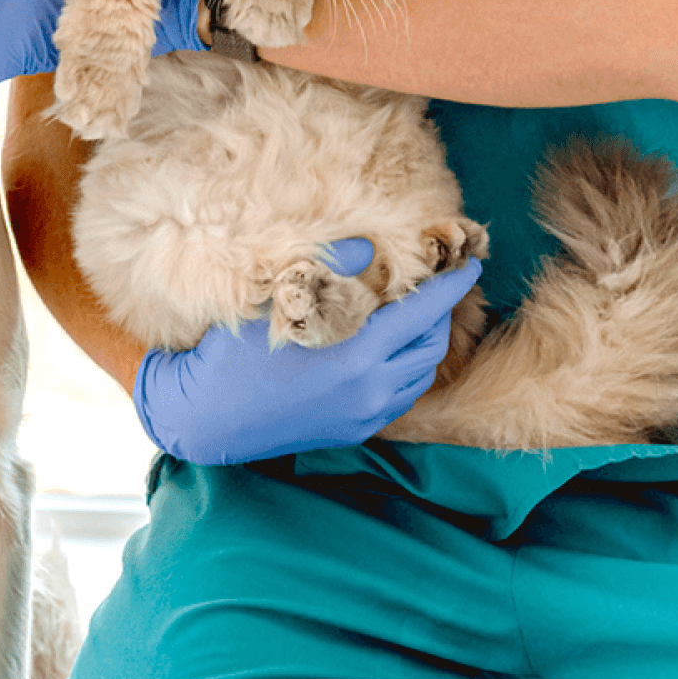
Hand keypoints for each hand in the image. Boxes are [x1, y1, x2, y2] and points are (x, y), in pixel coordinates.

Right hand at [133, 239, 482, 465]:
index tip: (471, 265)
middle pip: (430, 347)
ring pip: (419, 376)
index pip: (421, 316)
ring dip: (425, 343)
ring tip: (416, 314)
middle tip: (436, 284)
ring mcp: (363, 418)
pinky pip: (400, 397)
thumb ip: (330, 269)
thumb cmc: (234, 356)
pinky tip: (390, 350)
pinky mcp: (353, 432)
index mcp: (357, 360)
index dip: (450, 288)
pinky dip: (407, 369)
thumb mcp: (278, 303)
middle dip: (441, 313)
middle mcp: (370, 394)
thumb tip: (368, 246)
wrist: (205, 418)